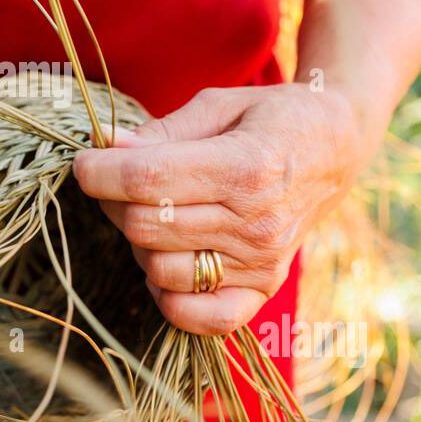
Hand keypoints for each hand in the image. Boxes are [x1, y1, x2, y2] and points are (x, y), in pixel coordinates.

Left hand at [73, 84, 368, 335]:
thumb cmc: (272, 118)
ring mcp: (261, 262)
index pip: (146, 180)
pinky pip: (201, 317)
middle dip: (113, 201)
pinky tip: (168, 260)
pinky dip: (170, 297)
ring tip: (155, 214)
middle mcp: (256, 222)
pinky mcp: (263, 288)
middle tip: (117, 181)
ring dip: (140, 243)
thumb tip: (107, 150)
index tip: (84, 163)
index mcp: (246, 167)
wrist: (336, 148)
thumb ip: (163, 131)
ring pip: (159, 268)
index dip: (99, 172)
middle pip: (146, 225)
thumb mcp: (220, 104)